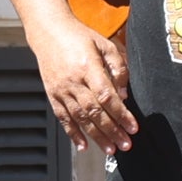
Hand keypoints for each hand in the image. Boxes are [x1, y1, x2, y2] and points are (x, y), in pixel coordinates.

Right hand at [37, 17, 135, 152]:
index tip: (133, 127)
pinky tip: (83, 145)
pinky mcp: (52, 94)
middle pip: (94, 112)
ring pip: (80, 118)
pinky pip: (63, 118)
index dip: (121, 114)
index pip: (107, 96)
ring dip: (96, 136)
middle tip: (125, 144)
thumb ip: (118, 67)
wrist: (48, 31)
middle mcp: (73, 81)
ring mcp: (61, 89)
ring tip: (110, 149)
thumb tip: (124, 95)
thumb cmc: (79, 37)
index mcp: (88, 67)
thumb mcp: (105, 44)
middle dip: (112, 131)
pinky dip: (73, 134)